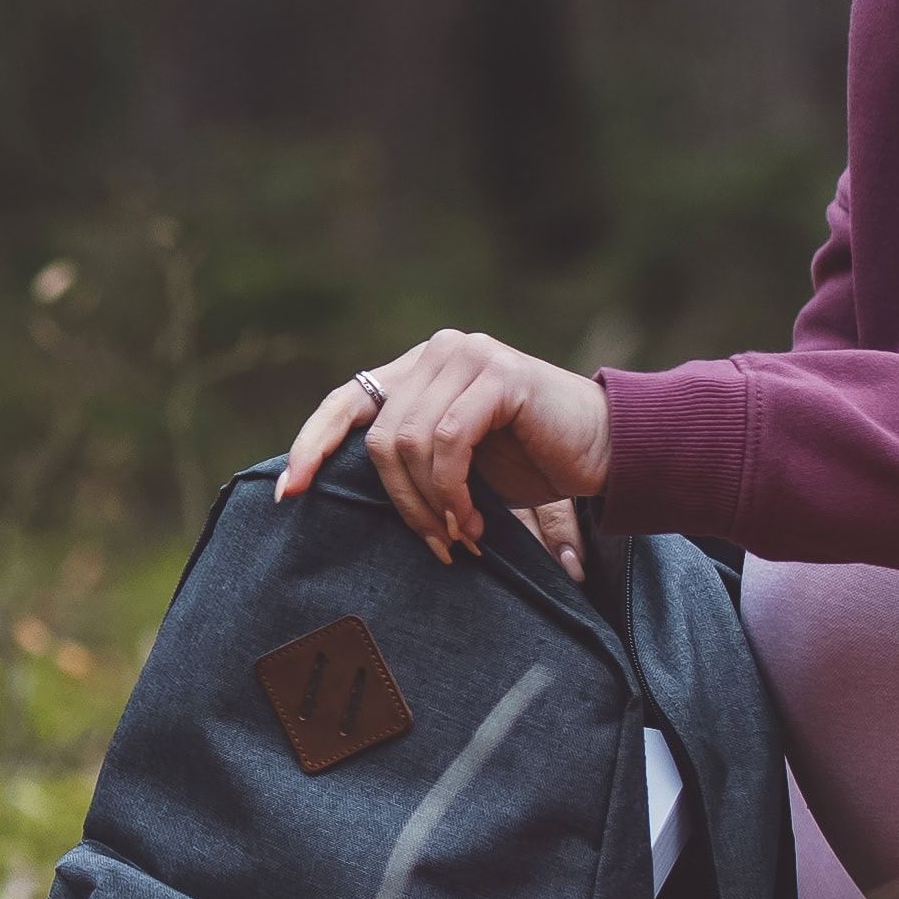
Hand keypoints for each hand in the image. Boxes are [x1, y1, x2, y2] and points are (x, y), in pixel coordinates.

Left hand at [276, 329, 609, 563]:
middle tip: (436, 546)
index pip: (345, 402)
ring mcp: (467, 355)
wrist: (611, 452)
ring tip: (461, 537)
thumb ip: (409, 462)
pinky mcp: (496, 373)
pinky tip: (471, 521)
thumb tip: (328, 495)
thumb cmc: (534, 464)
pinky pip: (447, 440)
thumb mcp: (457, 465)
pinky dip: (451, 490)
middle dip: (401, 502)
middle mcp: (437, 352)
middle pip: (379, 436)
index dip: (312, 445)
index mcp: (418, 369)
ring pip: (409, 441)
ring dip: (431, 503)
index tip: (287, 493)